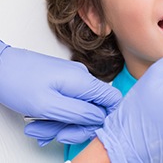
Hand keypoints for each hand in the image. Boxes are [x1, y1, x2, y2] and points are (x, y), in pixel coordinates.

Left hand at [0, 41, 121, 144]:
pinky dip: (56, 117)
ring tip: (39, 129)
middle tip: (56, 135)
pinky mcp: (64, 83)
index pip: (113, 99)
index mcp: (83, 81)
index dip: (105, 118)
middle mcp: (82, 79)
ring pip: (78, 110)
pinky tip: (40, 122)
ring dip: (60, 124)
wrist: (2, 66)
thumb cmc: (19, 82)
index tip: (86, 130)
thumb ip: (79, 113)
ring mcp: (73, 80)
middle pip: (94, 110)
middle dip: (75, 127)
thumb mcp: (49, 105)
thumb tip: (100, 118)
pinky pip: (68, 104)